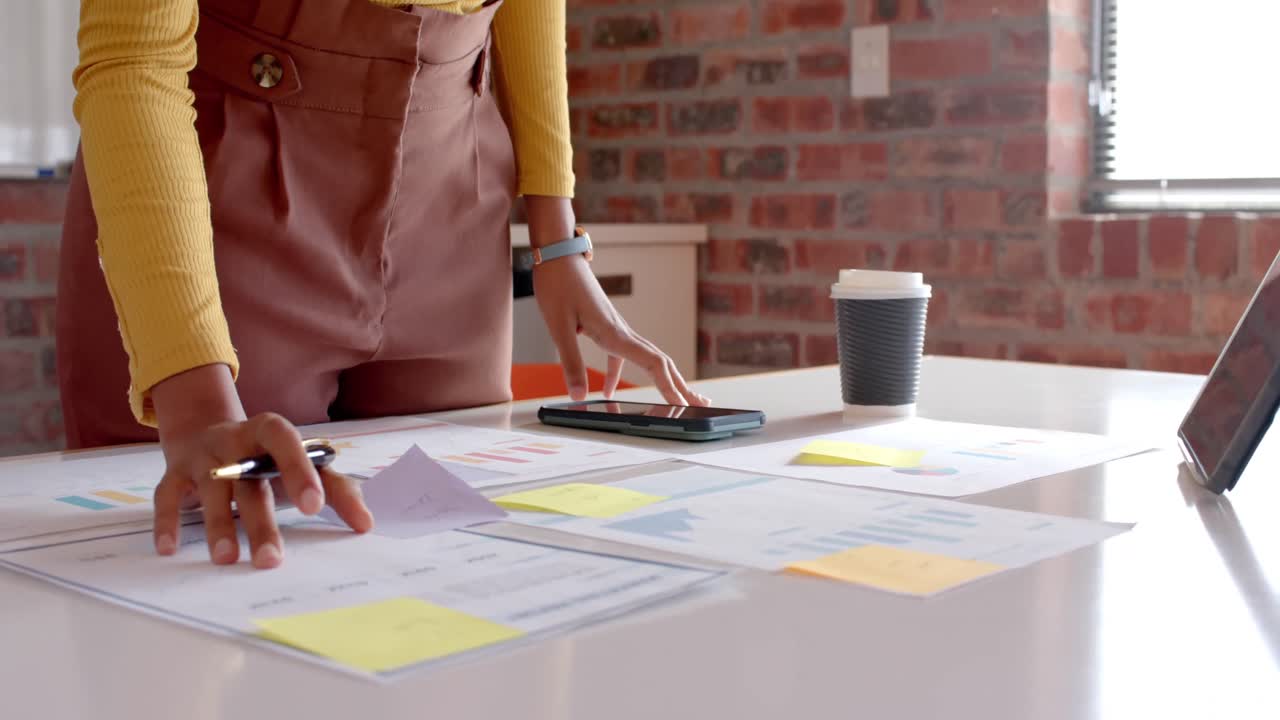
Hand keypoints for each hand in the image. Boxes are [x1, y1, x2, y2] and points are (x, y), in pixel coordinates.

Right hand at [150, 365, 372, 568]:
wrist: (206, 428)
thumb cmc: (266, 455)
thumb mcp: (301, 462)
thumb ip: (335, 487)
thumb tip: (366, 524)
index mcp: (270, 431)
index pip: (286, 442)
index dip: (299, 471)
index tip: (314, 507)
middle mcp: (234, 440)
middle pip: (250, 481)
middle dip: (260, 521)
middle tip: (271, 560)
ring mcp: (203, 456)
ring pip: (211, 490)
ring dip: (218, 525)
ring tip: (227, 559)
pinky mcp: (174, 473)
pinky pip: (167, 497)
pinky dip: (167, 522)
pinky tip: (170, 549)